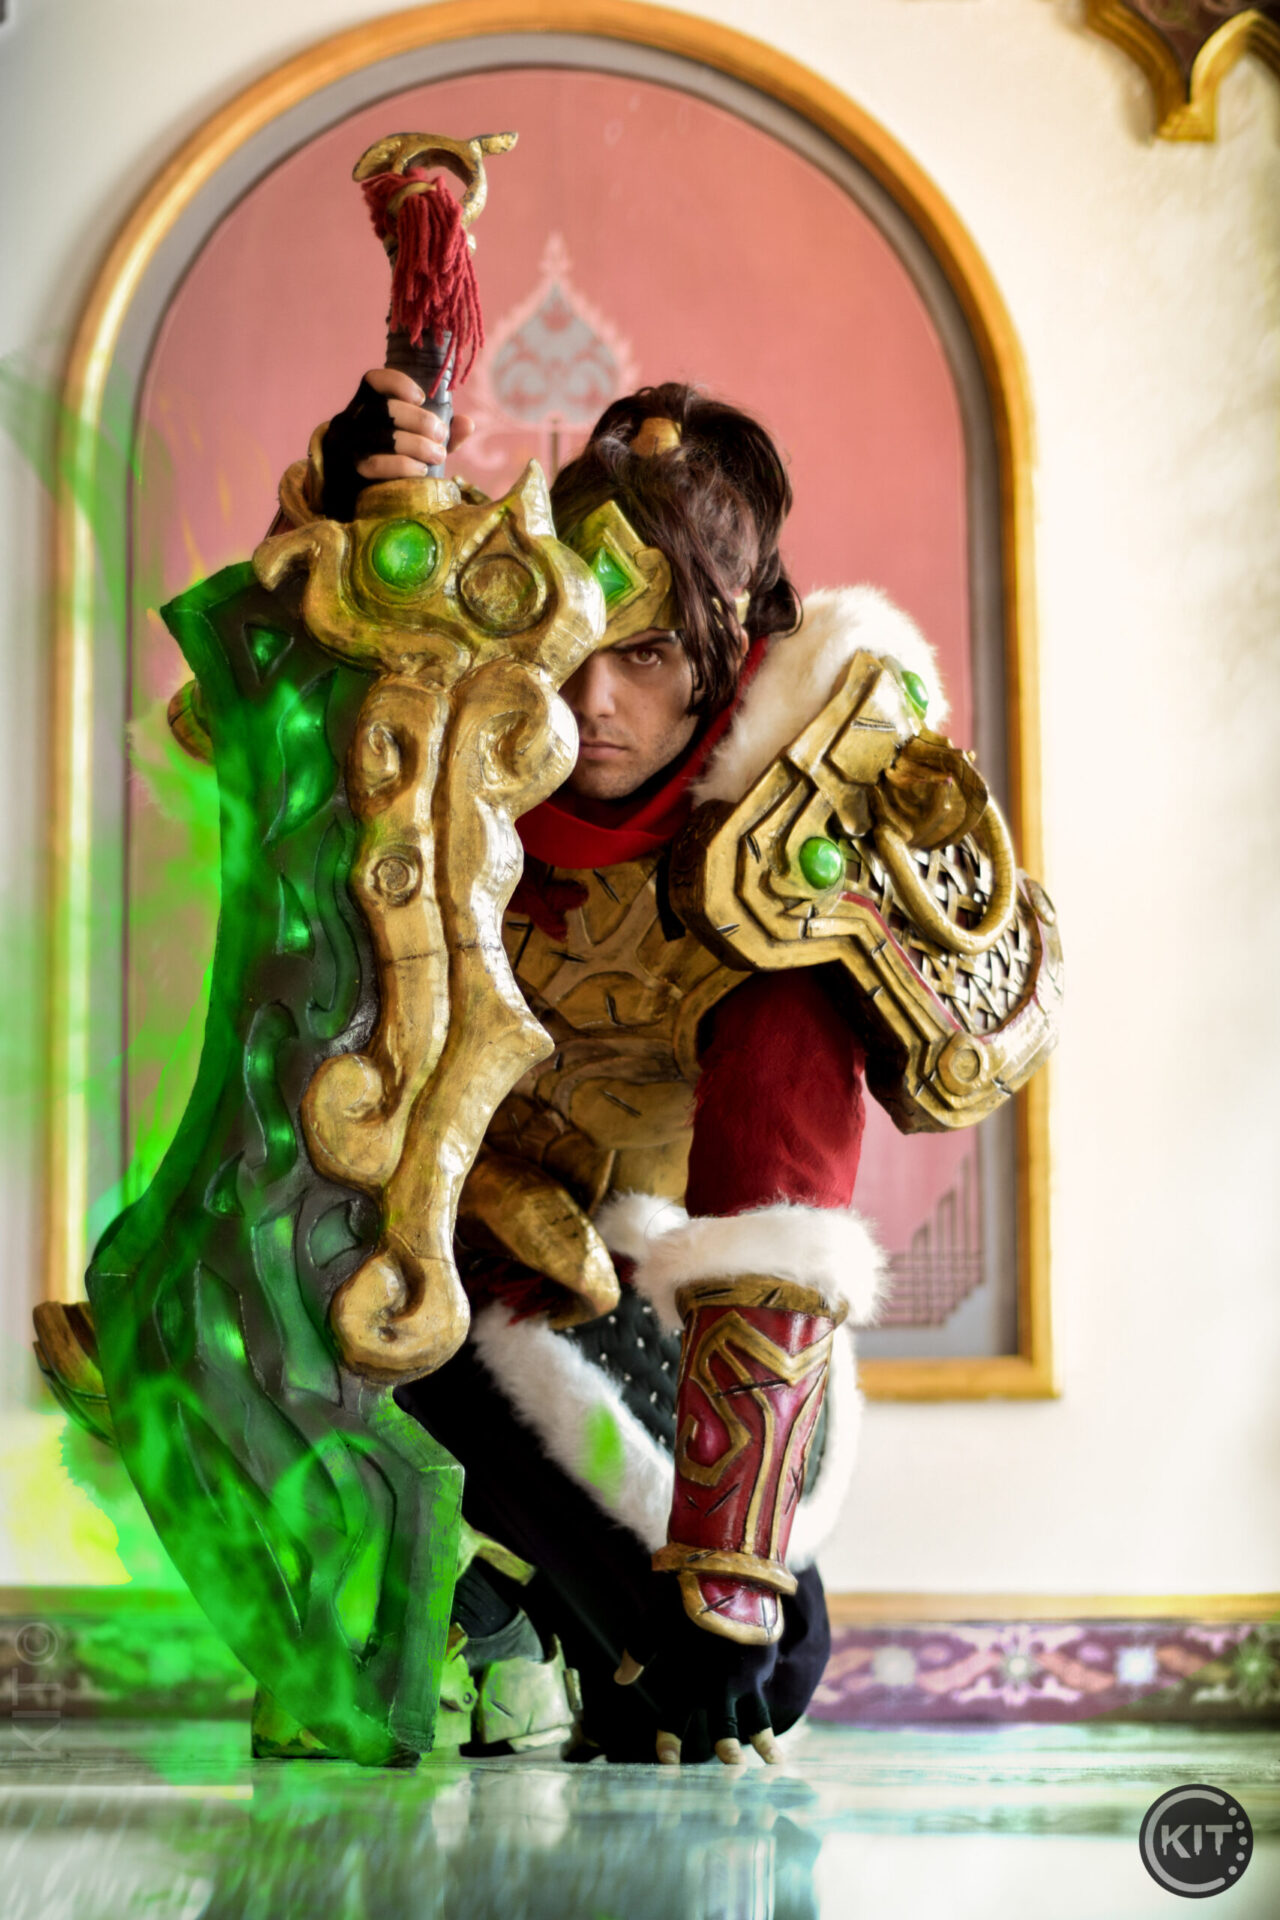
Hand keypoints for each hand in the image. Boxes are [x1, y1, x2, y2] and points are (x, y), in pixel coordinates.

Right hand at [318, 368, 474, 520]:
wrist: (361, 497)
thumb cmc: (394, 461)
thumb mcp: (419, 442)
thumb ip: (442, 432)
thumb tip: (468, 424)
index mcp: (366, 404)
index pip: (373, 381)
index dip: (397, 383)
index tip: (422, 398)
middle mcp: (351, 420)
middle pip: (384, 409)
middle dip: (420, 421)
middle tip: (441, 436)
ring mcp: (347, 445)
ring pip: (382, 436)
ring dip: (417, 445)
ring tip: (438, 455)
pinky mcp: (350, 470)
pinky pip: (375, 463)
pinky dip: (403, 465)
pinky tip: (421, 471)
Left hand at [613, 1579, 782, 1767]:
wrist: (728, 1576)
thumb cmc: (685, 1601)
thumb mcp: (654, 1625)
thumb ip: (637, 1654)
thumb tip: (619, 1679)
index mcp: (688, 1680)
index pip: (675, 1720)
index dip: (669, 1743)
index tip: (666, 1764)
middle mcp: (717, 1687)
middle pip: (723, 1729)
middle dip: (726, 1756)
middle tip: (730, 1775)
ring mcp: (744, 1680)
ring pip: (755, 1722)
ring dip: (762, 1746)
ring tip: (772, 1766)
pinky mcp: (762, 1668)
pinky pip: (767, 1702)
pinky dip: (772, 1723)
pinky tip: (779, 1740)